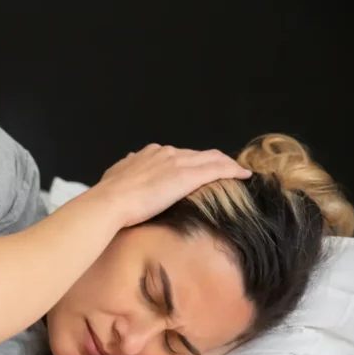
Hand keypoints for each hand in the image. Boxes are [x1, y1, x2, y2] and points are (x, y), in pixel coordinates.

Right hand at [94, 144, 251, 227]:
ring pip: (211, 158)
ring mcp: (178, 163)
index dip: (191, 161)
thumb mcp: (116, 175)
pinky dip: (232, 170)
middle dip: (213, 161)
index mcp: (151, 154)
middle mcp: (167, 153)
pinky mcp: (187, 176)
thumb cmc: (110, 195)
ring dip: (226, 164)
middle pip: (198, 154)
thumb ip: (126, 167)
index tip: (198, 169)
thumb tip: (129, 160)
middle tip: (227, 170)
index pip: (178, 155)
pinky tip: (243, 175)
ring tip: (238, 172)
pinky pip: (217, 169)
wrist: (111, 202)